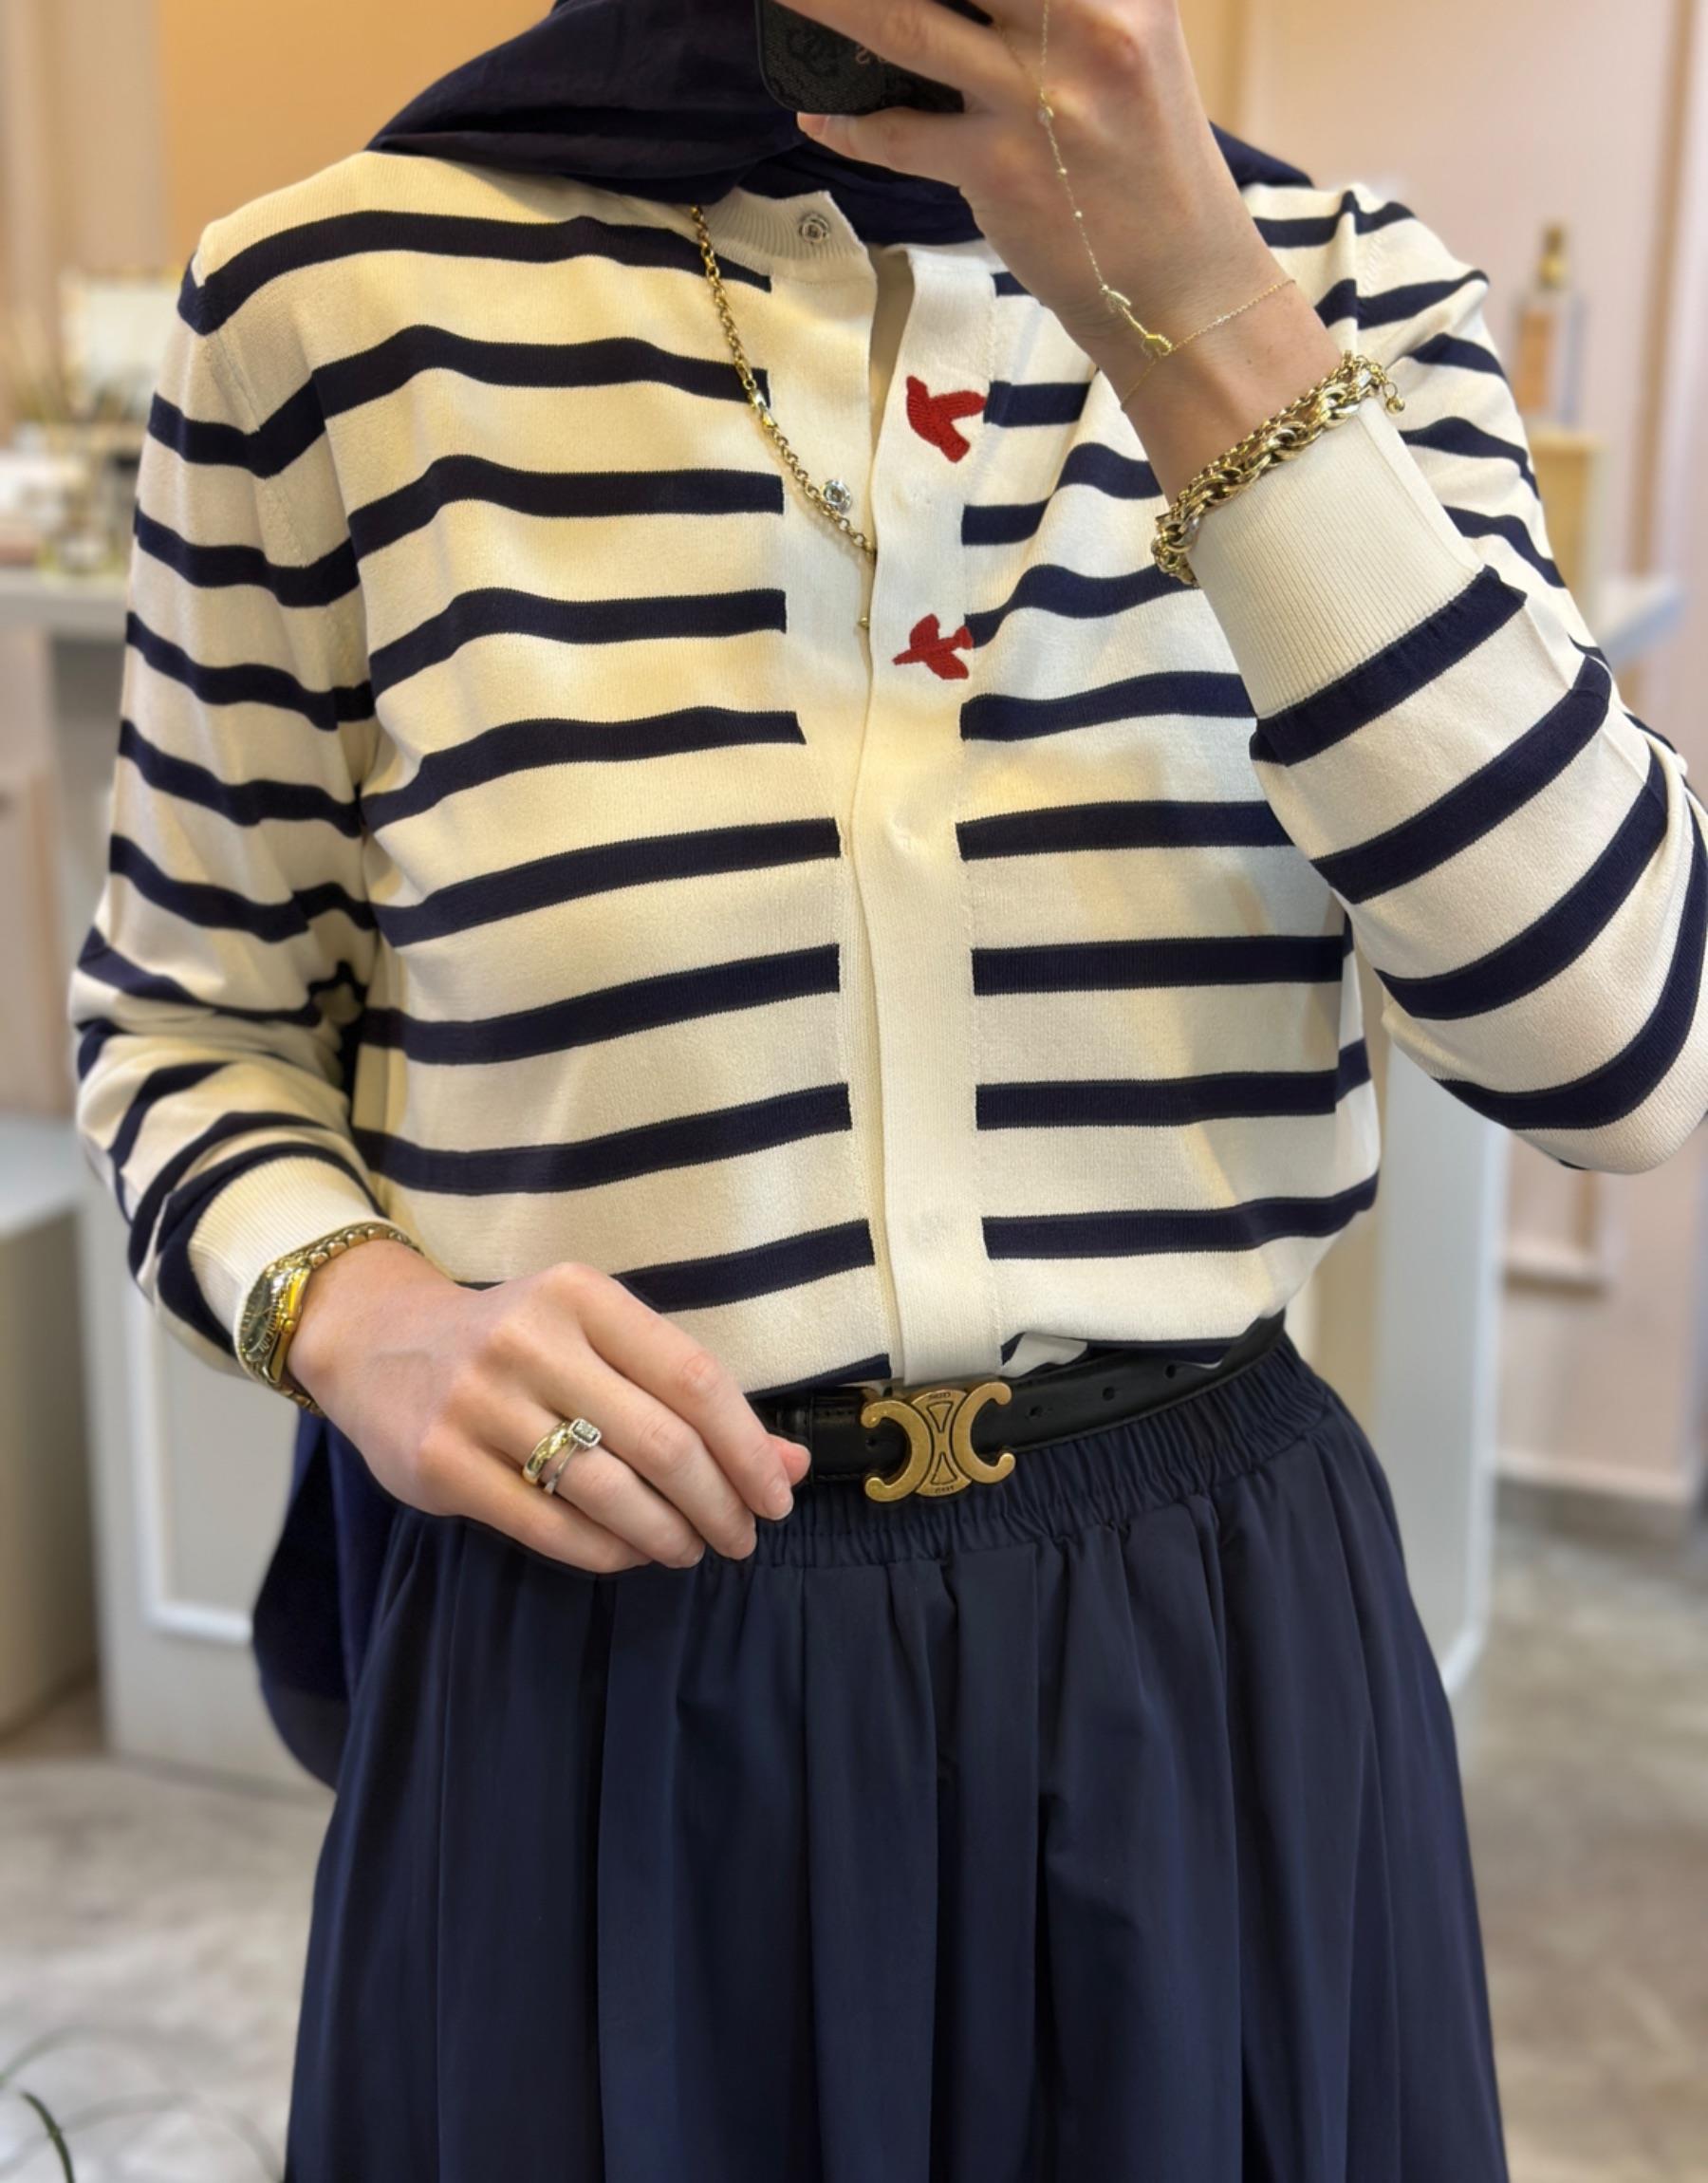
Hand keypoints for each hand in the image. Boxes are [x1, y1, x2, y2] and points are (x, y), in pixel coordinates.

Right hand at [286, 1242, 813, 1573]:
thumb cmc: (520, 1344)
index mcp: (582, 1295)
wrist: (381, 1343)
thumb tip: (790, 1466)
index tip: (778, 1496)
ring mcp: (479, 1403)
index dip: (748, 1447)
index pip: (693, 1376)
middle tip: (742, 1537)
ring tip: (691, 1549)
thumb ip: (690, 1396)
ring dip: (668, 1535)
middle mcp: (530, 1341)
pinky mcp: (440, 1463)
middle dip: (719, 1503)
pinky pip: (549, 1526)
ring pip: (608, 1492)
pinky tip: (633, 1553)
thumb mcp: (601, 1342)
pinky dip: (608, 1551)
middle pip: (660, 1441)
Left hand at [787, 0, 1345, 500]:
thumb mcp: (1126, 44)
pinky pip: (897, 137)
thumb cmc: (1144, 162)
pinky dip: (849, 126)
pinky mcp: (1001, 169)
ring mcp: (1039, 97)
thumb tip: (959, 2)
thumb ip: (1052, 9)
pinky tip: (817, 113)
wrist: (1181, 284)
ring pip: (901, 22)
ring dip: (822, 2)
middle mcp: (1086, 21)